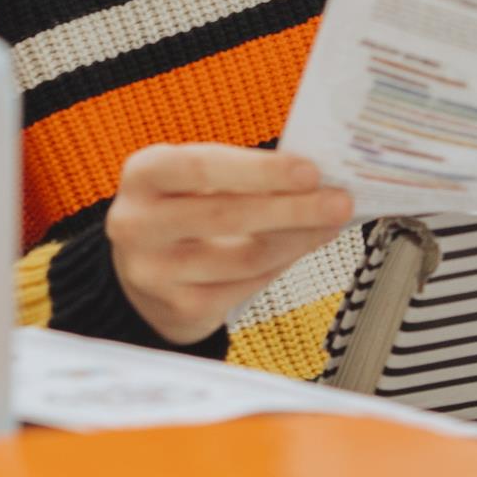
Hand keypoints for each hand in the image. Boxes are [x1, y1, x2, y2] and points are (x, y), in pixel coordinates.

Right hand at [106, 143, 353, 345]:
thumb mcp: (192, 179)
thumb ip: (241, 173)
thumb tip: (314, 176)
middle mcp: (138, 224)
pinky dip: (283, 265)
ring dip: (298, 238)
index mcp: (143, 175)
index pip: (201, 168)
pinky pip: (246, 287)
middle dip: (293, 208)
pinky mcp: (179, 308)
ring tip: (330, 223)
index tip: (310, 171)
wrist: (140, 270)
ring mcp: (154, 272)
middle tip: (338, 201)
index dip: (259, 170)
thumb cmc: (181, 209)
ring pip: (245, 257)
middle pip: (227, 215)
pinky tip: (303, 247)